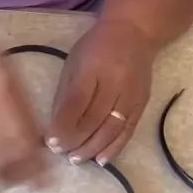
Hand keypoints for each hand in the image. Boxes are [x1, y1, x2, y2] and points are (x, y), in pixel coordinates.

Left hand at [46, 19, 155, 165]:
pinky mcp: (142, 103)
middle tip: (60, 153)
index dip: (62, 126)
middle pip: (94, 119)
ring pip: (111, 129)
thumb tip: (54, 126)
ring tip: (76, 159)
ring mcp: (131, 94)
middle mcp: (115, 82)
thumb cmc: (95, 48)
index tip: (50, 142)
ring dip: (92, 148)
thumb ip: (65, 93)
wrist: (135, 33)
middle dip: (74, 140)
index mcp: (92, 68)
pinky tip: (101, 160)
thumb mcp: (73, 63)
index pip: (76, 103)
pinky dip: (115, 148)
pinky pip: (128, 130)